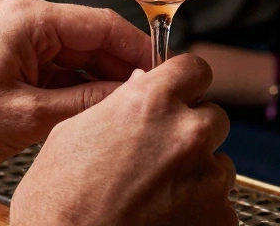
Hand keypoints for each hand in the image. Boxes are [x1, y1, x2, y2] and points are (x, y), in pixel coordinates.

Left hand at [0, 0, 150, 169]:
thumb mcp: (27, 118)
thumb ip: (85, 104)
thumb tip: (129, 95)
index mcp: (27, 18)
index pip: (103, 24)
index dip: (138, 49)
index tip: (162, 71)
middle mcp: (16, 14)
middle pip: (86, 36)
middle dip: (117, 67)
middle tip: (145, 97)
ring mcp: (3, 31)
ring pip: (66, 51)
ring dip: (91, 79)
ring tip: (115, 110)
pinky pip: (43, 60)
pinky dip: (64, 83)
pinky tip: (80, 109)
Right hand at [10, 55, 237, 225]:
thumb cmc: (58, 202)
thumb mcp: (74, 133)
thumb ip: (122, 103)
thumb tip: (143, 84)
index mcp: (152, 104)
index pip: (195, 69)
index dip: (186, 83)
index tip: (181, 95)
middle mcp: (187, 135)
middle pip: (214, 117)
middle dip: (192, 132)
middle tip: (161, 157)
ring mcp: (208, 179)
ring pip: (219, 164)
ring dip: (197, 174)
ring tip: (156, 196)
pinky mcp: (219, 218)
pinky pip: (221, 205)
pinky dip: (200, 211)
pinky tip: (165, 218)